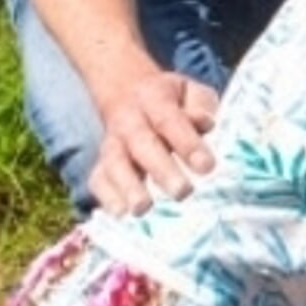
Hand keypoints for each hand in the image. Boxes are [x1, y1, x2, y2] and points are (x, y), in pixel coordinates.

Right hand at [87, 71, 219, 215]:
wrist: (126, 91)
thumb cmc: (172, 99)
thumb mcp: (191, 91)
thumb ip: (200, 105)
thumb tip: (205, 123)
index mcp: (154, 98)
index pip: (170, 120)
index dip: (187, 143)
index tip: (206, 167)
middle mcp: (129, 121)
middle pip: (142, 144)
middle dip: (161, 169)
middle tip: (182, 192)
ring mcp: (113, 143)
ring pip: (116, 164)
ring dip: (128, 187)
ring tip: (142, 208)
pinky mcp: (103, 163)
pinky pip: (99, 179)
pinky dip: (107, 197)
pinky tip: (120, 214)